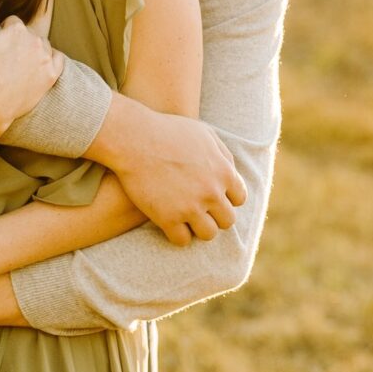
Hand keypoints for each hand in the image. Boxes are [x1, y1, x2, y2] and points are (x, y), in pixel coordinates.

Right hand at [0, 0, 62, 130]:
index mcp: (16, 30)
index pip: (13, 23)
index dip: (3, 33)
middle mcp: (34, 41)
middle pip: (29, 34)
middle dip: (19, 42)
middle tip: (6, 59)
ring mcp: (45, 59)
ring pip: (43, 46)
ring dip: (34, 50)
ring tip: (19, 65)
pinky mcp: (51, 76)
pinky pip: (58, 59)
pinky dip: (51, 60)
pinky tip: (39, 66)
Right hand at [108, 107, 246, 244]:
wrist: (134, 139)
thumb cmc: (167, 131)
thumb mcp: (204, 133)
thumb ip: (222, 155)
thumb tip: (232, 174)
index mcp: (223, 172)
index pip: (238, 199)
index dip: (226, 199)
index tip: (212, 196)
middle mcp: (211, 193)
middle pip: (227, 220)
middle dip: (215, 216)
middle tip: (200, 210)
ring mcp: (190, 208)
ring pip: (208, 234)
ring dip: (199, 228)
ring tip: (187, 220)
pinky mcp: (167, 219)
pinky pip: (182, 240)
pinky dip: (178, 235)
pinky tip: (170, 224)